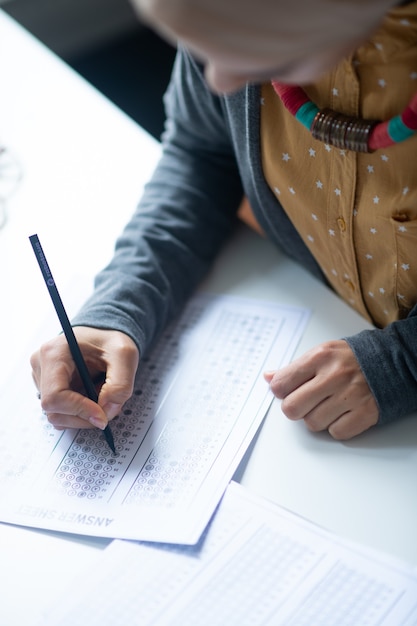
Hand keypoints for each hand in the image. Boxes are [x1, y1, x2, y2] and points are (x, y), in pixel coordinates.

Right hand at [31, 327, 138, 430]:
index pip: (55, 396)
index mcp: (54, 353)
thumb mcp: (124, 355)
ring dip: (83, 415)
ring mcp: (41, 377)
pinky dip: (79, 412)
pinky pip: (60, 412)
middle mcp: (41, 365)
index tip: (102, 416)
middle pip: (54, 410)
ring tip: (101, 395)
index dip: (79, 411)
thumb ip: (121, 384)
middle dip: (84, 416)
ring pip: (57, 415)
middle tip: (109, 408)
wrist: (103, 336)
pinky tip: (91, 396)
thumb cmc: (110, 341)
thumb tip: (107, 410)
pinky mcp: (46, 387)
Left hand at [264, 340, 378, 439]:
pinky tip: (342, 413)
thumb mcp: (323, 353)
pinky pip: (336, 433)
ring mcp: (350, 396)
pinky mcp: (365, 413)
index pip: (281, 384)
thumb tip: (269, 378)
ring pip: (312, 424)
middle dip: (295, 409)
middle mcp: (334, 376)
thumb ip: (295, 367)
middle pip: (292, 408)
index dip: (281, 391)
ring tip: (328, 405)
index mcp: (320, 357)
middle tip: (305, 403)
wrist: (394, 361)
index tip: (288, 391)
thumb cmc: (353, 359)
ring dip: (316, 418)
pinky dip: (336, 427)